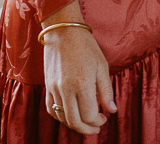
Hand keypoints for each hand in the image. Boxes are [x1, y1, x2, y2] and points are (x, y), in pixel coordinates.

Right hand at [40, 0, 115, 134]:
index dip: (98, 121)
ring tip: (85, 121)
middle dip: (87, 129)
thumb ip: (106, 91)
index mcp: (82, 84)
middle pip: (75, 121)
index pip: (89, 115)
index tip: (105, 117)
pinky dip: (60, 116)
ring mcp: (54, 88)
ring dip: (74, 124)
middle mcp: (66, 89)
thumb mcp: (102, 66)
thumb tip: (112, 110)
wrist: (63, 30)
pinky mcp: (47, 85)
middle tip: (96, 126)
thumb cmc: (85, 45)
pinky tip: (69, 114)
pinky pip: (50, 108)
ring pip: (62, 117)